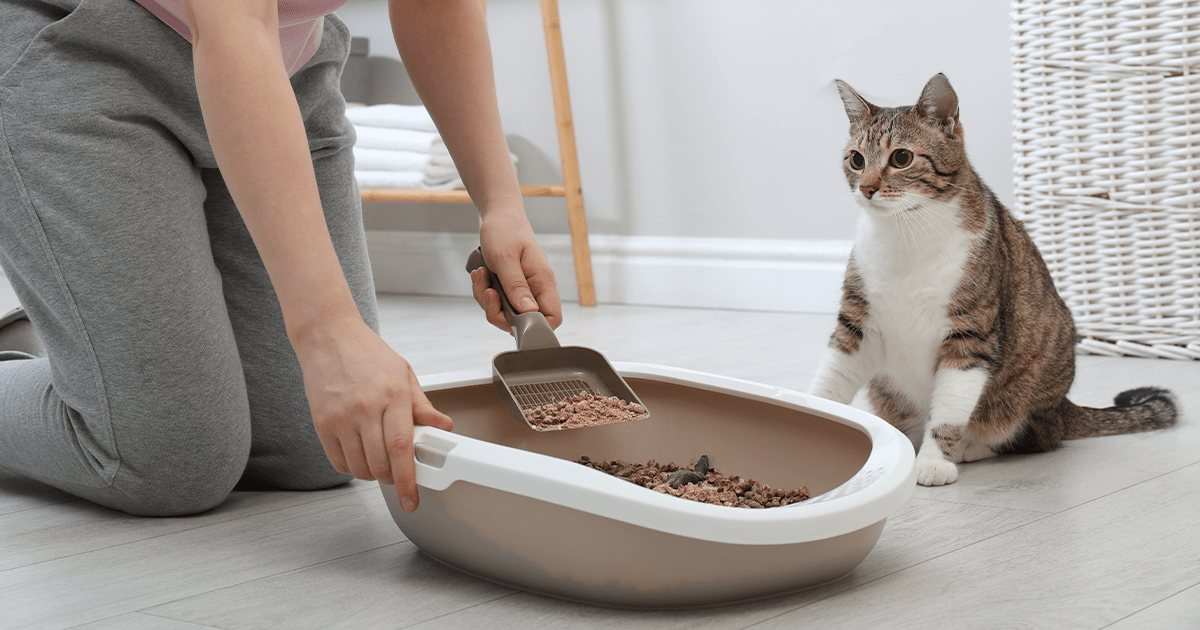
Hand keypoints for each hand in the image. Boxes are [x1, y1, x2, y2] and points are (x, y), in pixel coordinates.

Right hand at [293, 316, 452, 512]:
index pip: (402, 448)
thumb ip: (423, 405)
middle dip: (392, 479)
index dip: (408, 479)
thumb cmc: (368, 353)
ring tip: (380, 461)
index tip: (412, 498)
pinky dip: (352, 467)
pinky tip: (360, 455)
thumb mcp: (404, 374)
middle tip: (398, 474)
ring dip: (372, 474)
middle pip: (380, 464)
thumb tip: (444, 426)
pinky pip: (338, 461)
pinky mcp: (322, 424)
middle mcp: (365, 408)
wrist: (328, 337)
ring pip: (359, 467)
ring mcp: (341, 418)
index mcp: (392, 395)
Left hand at [473, 202, 562, 331]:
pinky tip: (481, 275)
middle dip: (499, 313)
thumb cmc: (505, 230)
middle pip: (524, 321)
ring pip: (506, 313)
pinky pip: (497, 302)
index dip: (535, 326)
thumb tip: (529, 313)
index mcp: (543, 281)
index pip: (552, 317)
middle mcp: (536, 288)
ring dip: (487, 300)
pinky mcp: (511, 287)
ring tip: (482, 276)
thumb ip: (516, 287)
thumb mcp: (505, 258)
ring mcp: (523, 288)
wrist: (498, 214)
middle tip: (488, 292)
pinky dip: (484, 292)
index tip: (511, 318)